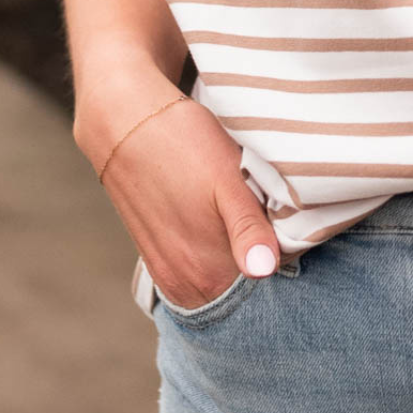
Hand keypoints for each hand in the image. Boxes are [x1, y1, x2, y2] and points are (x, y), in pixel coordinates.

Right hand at [74, 66, 279, 309]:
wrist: (127, 124)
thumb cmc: (184, 144)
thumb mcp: (227, 179)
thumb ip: (247, 228)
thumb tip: (263, 271)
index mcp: (210, 275)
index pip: (272, 281)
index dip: (285, 250)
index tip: (285, 219)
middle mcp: (187, 288)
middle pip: (246, 284)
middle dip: (263, 253)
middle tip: (263, 208)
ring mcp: (170, 277)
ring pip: (224, 276)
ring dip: (237, 251)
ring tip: (239, 209)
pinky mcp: (158, 262)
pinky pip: (201, 268)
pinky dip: (215, 250)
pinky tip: (217, 218)